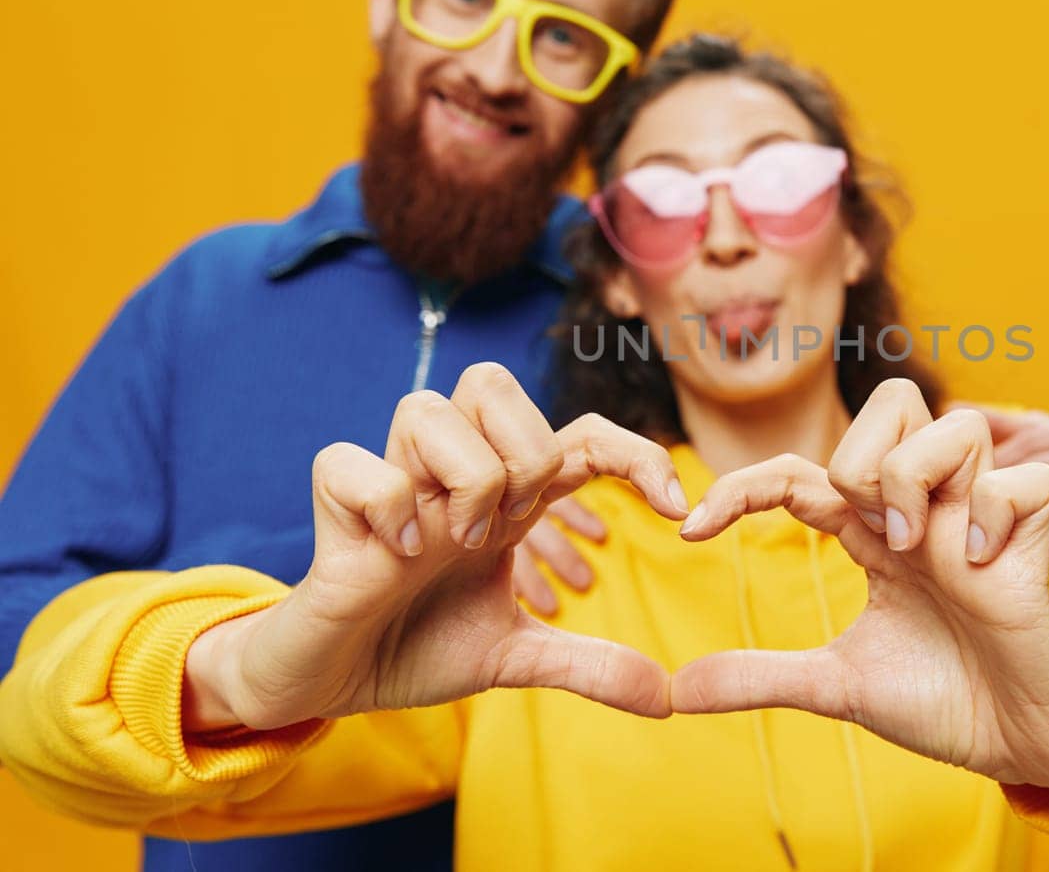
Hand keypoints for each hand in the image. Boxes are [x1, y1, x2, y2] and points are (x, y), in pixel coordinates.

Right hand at [182, 363, 688, 732]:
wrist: (336, 682)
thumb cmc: (419, 647)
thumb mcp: (516, 659)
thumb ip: (588, 666)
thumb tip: (666, 700)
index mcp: (506, 498)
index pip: (580, 434)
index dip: (636, 455)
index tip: (678, 512)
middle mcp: (453, 476)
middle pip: (492, 382)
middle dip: (523, 450)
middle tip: (512, 524)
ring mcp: (396, 484)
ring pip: (428, 408)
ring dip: (460, 479)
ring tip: (453, 544)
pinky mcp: (337, 506)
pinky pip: (354, 462)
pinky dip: (386, 505)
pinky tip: (398, 553)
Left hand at [672, 380, 1048, 794]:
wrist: (1018, 745)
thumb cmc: (941, 701)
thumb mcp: (836, 687)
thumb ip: (761, 677)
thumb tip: (678, 689)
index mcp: (876, 533)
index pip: (801, 470)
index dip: (741, 486)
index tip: (690, 530)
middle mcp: (928, 510)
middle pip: (896, 402)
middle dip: (861, 452)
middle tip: (863, 530)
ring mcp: (983, 519)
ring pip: (958, 423)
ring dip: (920, 476)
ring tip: (916, 547)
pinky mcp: (1035, 542)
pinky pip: (1025, 479)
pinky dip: (995, 511)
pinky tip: (980, 567)